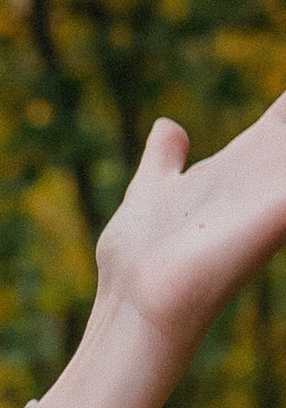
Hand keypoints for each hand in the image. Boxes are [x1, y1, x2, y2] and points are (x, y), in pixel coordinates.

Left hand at [44, 97, 285, 407]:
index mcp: (240, 165)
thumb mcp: (153, 191)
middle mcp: (264, 175)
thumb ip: (163, 160)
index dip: (285, 107)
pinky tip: (285, 160)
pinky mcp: (279, 212)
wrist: (137, 304)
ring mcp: (274, 196)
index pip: (281, 120)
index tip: (284, 104)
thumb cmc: (139, 257)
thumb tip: (169, 127)